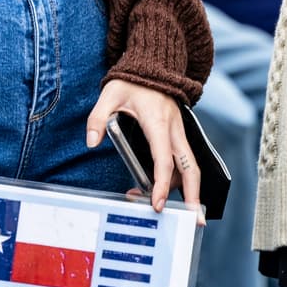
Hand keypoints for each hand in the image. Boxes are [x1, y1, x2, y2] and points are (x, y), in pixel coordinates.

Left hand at [87, 79, 202, 220]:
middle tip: (195, 220)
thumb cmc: (131, 81)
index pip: (164, 160)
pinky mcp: (178, 134)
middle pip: (190, 168)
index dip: (163, 184)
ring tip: (174, 209)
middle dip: (194, 195)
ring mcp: (179, 132)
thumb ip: (98, 119)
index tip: (158, 203)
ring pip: (190, 167)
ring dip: (187, 190)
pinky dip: (181, 178)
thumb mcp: (109, 95)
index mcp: (158, 122)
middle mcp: (174, 130)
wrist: (152, 65)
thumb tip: (92, 142)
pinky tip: (168, 191)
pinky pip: (184, 160)